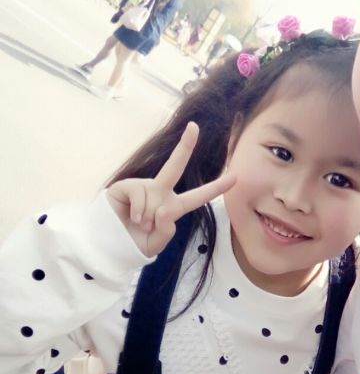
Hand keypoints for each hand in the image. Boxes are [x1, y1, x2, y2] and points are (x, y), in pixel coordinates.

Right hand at [106, 122, 234, 256]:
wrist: (109, 247)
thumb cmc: (135, 243)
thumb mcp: (157, 243)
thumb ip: (166, 229)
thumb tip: (164, 208)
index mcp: (173, 207)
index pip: (198, 197)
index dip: (216, 188)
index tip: (235, 177)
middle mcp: (160, 193)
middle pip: (175, 167)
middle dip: (185, 146)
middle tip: (194, 126)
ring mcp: (143, 188)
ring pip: (154, 198)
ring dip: (147, 218)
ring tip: (138, 225)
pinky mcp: (125, 186)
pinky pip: (139, 195)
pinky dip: (138, 212)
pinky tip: (131, 218)